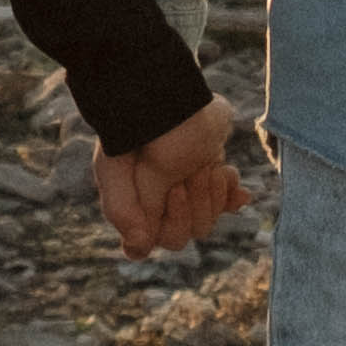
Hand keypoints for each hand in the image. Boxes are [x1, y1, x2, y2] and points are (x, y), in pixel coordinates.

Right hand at [102, 108, 241, 261]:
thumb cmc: (132, 133)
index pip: (146, 245)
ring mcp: (187, 194)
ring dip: (211, 194)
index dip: (170, 223)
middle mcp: (159, 209)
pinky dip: (231, 192)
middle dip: (191, 205)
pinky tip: (228, 173)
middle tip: (188, 174)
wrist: (162, 97)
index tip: (174, 190)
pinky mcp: (209, 178)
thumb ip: (121, 210)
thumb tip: (139, 249)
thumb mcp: (113, 169)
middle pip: (183, 236)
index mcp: (134, 210)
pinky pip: (227, 201)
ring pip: (207, 222)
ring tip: (206, 165)